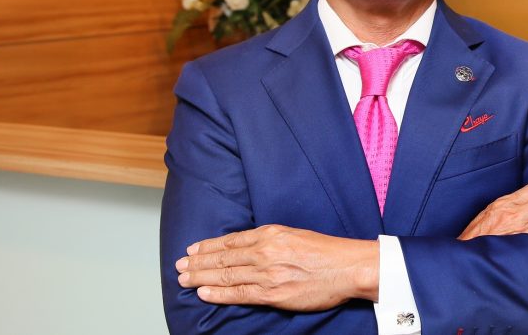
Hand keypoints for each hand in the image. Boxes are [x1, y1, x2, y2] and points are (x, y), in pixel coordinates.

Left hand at [175, 224, 378, 309]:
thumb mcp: (295, 234)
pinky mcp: (273, 293)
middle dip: (198, 262)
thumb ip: (272, 239)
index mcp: (271, 234)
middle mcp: (265, 251)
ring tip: (184, 279)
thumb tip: (250, 246)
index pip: (231, 240)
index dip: (209, 246)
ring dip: (201, 277)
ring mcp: (268, 273)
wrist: (348, 266)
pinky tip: (203, 293)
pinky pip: (239, 293)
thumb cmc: (327, 252)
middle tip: (179, 265)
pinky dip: (219, 294)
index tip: (192, 249)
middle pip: (223, 257)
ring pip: (226, 275)